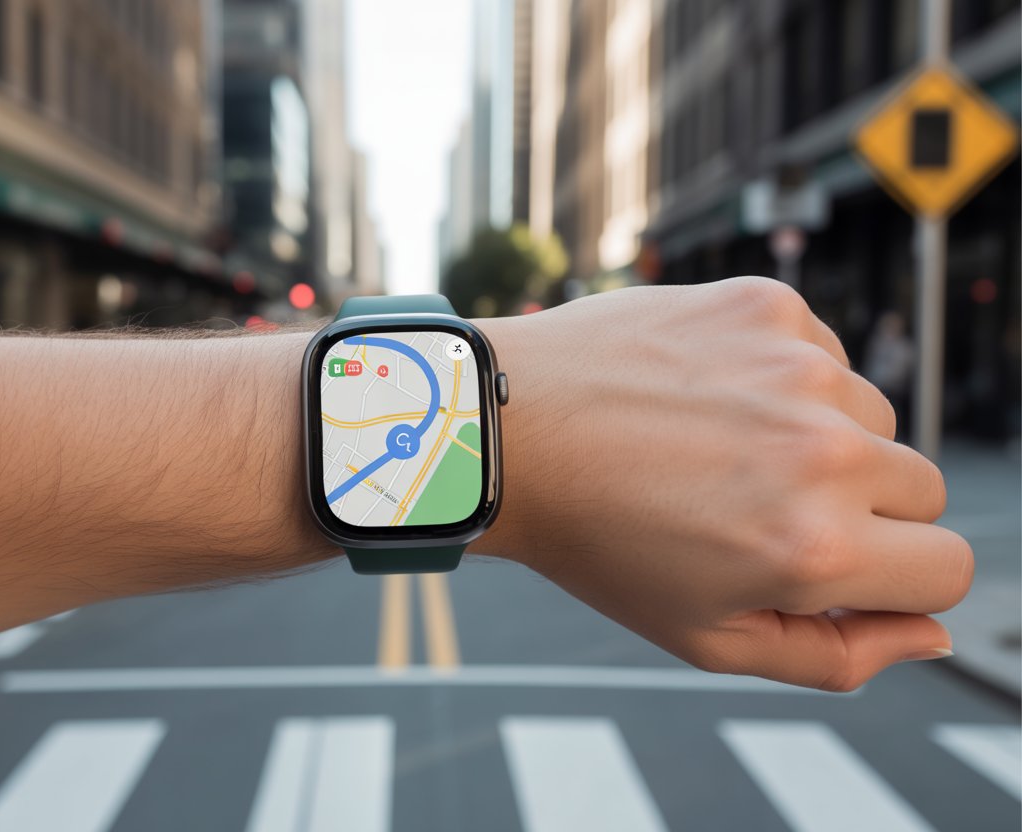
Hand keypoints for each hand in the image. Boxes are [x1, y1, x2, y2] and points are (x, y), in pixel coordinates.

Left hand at [481, 277, 972, 690]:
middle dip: (863, 513)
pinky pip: (825, 352)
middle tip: (761, 509)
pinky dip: (784, 379)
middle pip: (923, 490)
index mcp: (814, 548)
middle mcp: (822, 451)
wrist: (509, 431)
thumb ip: (835, 656)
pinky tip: (709, 396)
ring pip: (874, 418)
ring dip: (823, 441)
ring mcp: (798, 366)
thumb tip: (930, 633)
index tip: (842, 569)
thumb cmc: (597, 541)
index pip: (947, 569)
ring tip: (723, 450)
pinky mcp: (767, 305)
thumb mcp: (705, 637)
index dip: (898, 580)